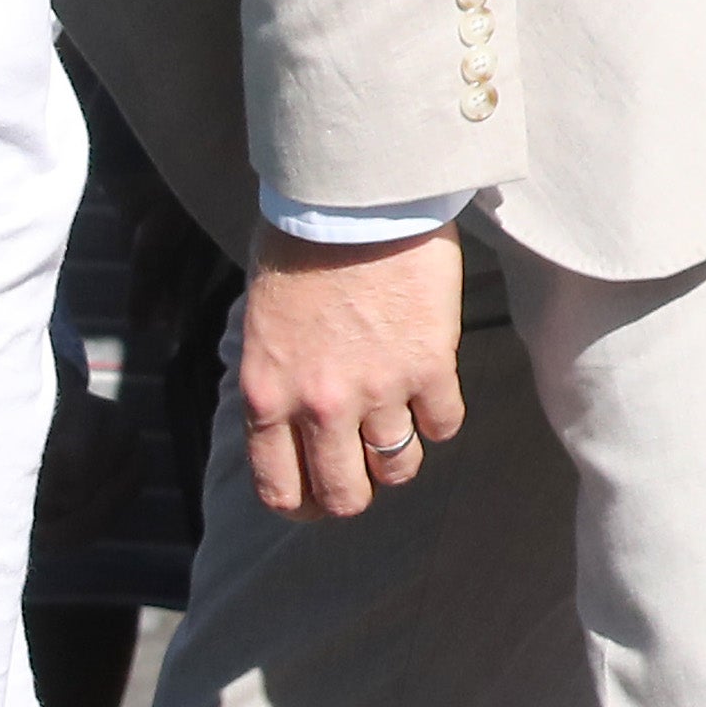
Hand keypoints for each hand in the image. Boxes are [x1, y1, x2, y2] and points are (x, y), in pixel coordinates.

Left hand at [238, 223, 465, 517]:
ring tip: (399, 432)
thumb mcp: (262, 330)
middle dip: (355, 494)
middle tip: (365, 478)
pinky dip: (441, 419)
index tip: (318, 501)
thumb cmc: (299, 250)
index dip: (304, 505)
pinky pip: (444, 423)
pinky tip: (433, 398)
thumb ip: (275, 383)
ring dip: (400, 457)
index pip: (281, 489)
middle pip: (344, 493)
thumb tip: (289, 423)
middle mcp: (318, 406)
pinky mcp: (430, 364)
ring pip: (398, 466)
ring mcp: (377, 389)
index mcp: (265, 399)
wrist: (353, 200)